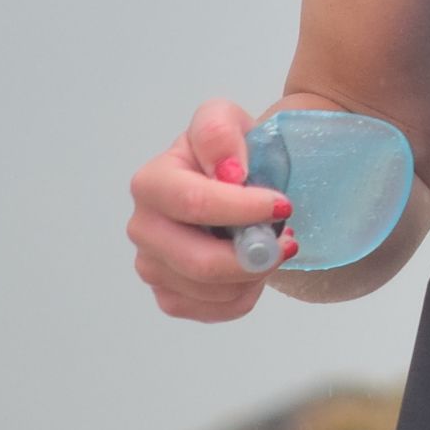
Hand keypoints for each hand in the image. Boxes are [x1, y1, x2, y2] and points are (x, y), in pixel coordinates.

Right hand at [125, 99, 297, 321]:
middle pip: (199, 261)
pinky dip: (246, 293)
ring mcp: (152, 267)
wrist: (236, 183)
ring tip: (270, 245)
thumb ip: (219, 132)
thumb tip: (227, 171)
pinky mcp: (170, 296)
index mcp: (151, 183)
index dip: (242, 209)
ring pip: (211, 290)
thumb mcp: (225, 120)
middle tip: (286, 239)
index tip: (283, 205)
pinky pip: (216, 310)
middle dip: (252, 255)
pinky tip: (253, 267)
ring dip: (253, 272)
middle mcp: (143, 228)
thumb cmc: (228, 152)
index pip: (193, 204)